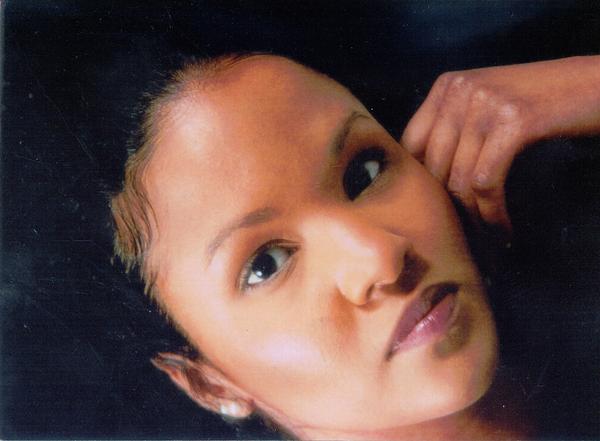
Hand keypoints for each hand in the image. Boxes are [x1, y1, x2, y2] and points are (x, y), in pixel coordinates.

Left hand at [401, 56, 599, 230]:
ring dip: (472, 219)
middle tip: (463, 236)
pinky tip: (502, 230)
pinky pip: (487, 182)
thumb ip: (454, 130)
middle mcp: (460, 89)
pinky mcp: (514, 121)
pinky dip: (492, 214)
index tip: (435, 212)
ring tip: (485, 239)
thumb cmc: (544, 104)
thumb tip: (424, 182)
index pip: (411, 145)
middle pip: (433, 166)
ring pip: (459, 179)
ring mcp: (486, 102)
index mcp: (447, 85)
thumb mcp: (488, 106)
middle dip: (447, 208)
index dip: (420, 184)